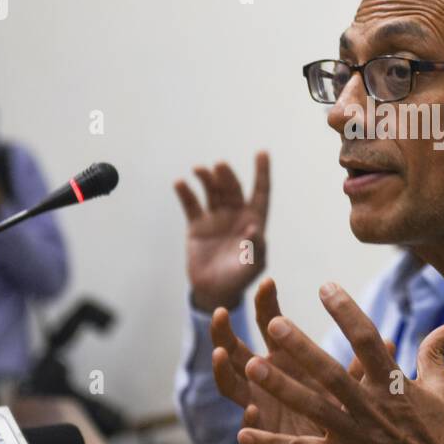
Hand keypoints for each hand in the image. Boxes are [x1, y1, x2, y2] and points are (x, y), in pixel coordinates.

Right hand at [176, 153, 269, 312]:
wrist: (213, 291)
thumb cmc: (238, 278)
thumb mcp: (252, 266)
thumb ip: (256, 248)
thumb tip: (255, 228)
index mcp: (253, 220)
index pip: (260, 192)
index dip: (262, 173)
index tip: (262, 152)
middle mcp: (235, 214)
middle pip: (232, 189)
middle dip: (227, 176)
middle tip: (220, 166)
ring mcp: (215, 217)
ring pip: (212, 191)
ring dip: (207, 178)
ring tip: (200, 169)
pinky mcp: (196, 225)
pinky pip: (191, 204)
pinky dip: (186, 192)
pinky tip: (180, 183)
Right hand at [210, 278, 383, 443]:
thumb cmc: (343, 410)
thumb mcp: (354, 385)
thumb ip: (364, 365)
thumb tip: (388, 341)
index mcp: (286, 358)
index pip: (269, 323)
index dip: (266, 303)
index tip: (267, 282)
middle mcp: (265, 377)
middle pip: (236, 348)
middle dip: (224, 330)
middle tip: (221, 312)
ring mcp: (259, 402)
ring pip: (230, 383)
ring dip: (222, 368)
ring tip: (218, 354)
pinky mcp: (265, 432)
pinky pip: (251, 425)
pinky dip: (250, 419)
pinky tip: (252, 412)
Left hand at [237, 283, 443, 443]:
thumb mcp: (443, 389)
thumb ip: (433, 354)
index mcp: (394, 383)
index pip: (366, 339)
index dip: (346, 311)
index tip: (326, 287)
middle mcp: (370, 406)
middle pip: (330, 372)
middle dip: (301, 348)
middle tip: (274, 323)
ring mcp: (355, 435)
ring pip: (312, 407)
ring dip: (281, 387)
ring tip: (252, 365)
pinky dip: (272, 443)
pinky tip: (244, 432)